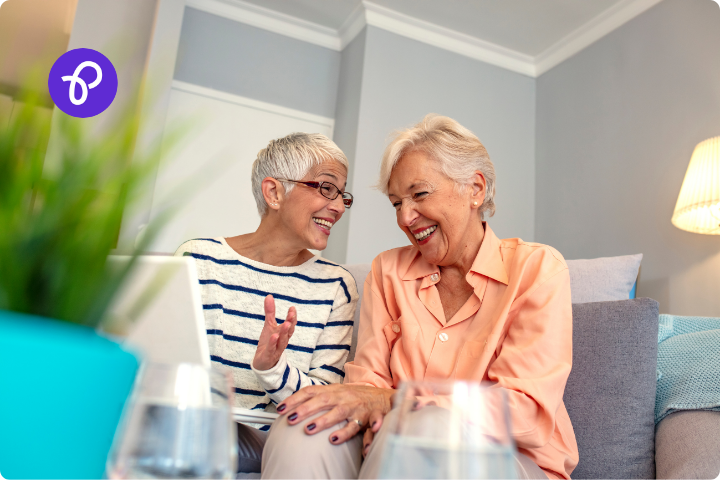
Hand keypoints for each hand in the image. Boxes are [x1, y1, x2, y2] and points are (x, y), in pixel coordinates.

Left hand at [252, 295, 296, 370]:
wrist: (262, 362)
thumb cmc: (268, 342)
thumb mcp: (268, 325)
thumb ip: (270, 312)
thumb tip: (269, 296)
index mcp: (283, 333)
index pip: (291, 325)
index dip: (292, 317)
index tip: (292, 308)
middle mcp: (282, 341)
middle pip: (288, 332)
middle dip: (291, 323)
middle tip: (291, 314)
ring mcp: (277, 349)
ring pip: (282, 341)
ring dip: (284, 332)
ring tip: (285, 324)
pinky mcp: (269, 355)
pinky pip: (272, 349)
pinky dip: (273, 343)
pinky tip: (274, 336)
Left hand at [276, 383, 393, 446]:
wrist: (385, 398)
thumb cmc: (357, 398)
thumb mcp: (338, 394)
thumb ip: (319, 399)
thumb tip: (293, 408)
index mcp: (334, 391)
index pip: (312, 391)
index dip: (296, 399)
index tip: (281, 408)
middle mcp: (344, 397)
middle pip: (323, 400)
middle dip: (306, 409)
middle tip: (291, 418)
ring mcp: (356, 407)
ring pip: (339, 412)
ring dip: (324, 420)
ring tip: (309, 429)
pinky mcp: (368, 417)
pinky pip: (361, 426)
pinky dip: (349, 432)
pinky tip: (337, 439)